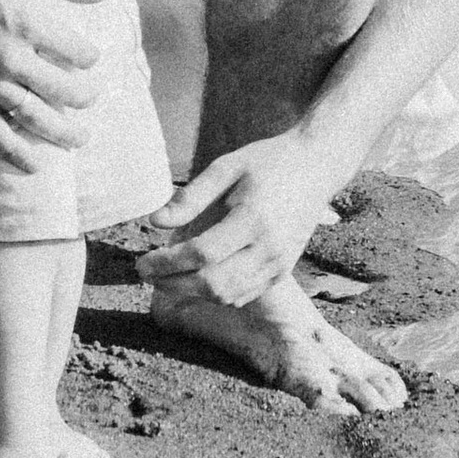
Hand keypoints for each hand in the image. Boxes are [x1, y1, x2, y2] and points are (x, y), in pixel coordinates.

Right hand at [0, 0, 119, 172]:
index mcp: (29, 23)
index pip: (78, 53)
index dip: (90, 57)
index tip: (90, 57)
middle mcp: (10, 57)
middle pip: (61, 90)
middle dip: (83, 98)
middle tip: (91, 101)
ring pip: (31, 116)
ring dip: (60, 133)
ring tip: (78, 141)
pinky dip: (13, 150)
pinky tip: (32, 164)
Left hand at [136, 130, 346, 310]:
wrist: (316, 168)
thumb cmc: (268, 162)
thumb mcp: (227, 166)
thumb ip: (191, 197)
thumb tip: (154, 222)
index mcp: (253, 218)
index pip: (202, 253)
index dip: (167, 263)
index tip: (142, 262)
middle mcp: (269, 247)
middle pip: (213, 283)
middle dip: (173, 284)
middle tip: (147, 275)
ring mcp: (279, 263)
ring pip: (227, 295)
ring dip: (191, 293)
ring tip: (164, 280)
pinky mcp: (283, 272)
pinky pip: (244, 295)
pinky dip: (214, 295)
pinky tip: (194, 282)